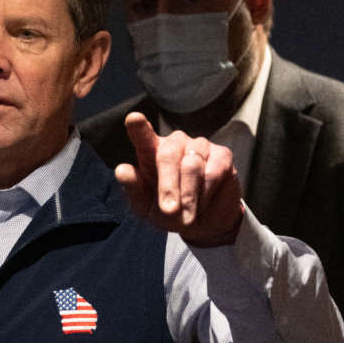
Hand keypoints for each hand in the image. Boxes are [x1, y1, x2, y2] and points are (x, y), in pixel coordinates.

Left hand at [114, 112, 243, 246]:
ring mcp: (199, 146)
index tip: (133, 119)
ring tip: (187, 215)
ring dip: (189, 196)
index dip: (138, 127)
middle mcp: (174, 143)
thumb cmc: (169, 211)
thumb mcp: (146, 208)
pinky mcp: (222, 155)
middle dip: (168, 186)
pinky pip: (212, 173)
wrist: (204, 223)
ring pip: (191, 165)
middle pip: (168, 155)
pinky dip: (206, 195)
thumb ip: (134, 189)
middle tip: (169, 210)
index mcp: (150, 152)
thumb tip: (122, 170)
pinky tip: (203, 204)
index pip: (143, 135)